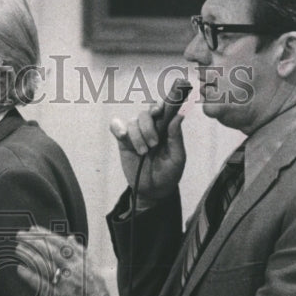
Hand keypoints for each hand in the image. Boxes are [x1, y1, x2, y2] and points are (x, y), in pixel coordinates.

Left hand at [14, 228, 109, 295]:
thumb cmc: (97, 294)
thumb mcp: (93, 269)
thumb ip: (81, 252)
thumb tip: (70, 237)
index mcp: (82, 262)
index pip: (61, 243)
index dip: (45, 235)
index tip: (33, 229)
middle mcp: (73, 271)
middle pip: (50, 251)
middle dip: (33, 241)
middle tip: (20, 235)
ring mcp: (65, 284)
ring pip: (44, 265)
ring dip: (29, 255)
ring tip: (19, 250)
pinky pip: (41, 284)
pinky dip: (29, 276)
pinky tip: (20, 269)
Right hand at [109, 83, 189, 202]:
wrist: (154, 191)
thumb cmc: (169, 172)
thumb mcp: (177, 156)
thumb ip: (176, 136)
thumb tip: (179, 115)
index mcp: (166, 127)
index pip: (163, 108)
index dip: (161, 104)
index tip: (160, 109)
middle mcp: (151, 127)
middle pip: (146, 114)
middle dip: (148, 127)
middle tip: (154, 144)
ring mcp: (136, 133)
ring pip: (133, 122)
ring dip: (138, 137)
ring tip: (143, 153)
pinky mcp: (123, 141)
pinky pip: (116, 126)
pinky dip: (118, 127)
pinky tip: (123, 135)